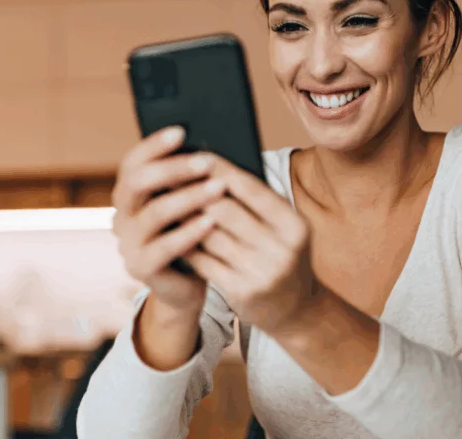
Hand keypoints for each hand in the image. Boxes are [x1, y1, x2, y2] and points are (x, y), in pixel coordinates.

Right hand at [112, 126, 226, 314]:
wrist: (188, 285)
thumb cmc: (193, 235)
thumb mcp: (189, 204)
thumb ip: (190, 181)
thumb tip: (212, 145)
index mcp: (129, 194)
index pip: (132, 162)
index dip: (154, 145)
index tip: (182, 131)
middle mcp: (121, 216)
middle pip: (137, 183)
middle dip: (173, 168)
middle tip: (206, 161)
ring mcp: (127, 243)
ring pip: (154, 213)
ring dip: (189, 197)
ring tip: (218, 188)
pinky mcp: (140, 268)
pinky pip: (164, 247)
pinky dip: (189, 232)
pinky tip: (211, 222)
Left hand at [183, 156, 321, 335]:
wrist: (295, 308)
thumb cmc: (280, 255)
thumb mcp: (283, 229)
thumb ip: (256, 203)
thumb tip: (212, 168)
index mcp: (294, 225)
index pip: (251, 189)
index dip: (221, 169)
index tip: (197, 154)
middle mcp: (281, 249)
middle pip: (225, 210)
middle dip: (195, 191)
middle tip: (170, 175)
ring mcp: (262, 273)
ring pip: (209, 236)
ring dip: (184, 216)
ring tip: (166, 200)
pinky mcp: (241, 292)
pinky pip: (204, 261)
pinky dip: (186, 244)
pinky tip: (172, 232)